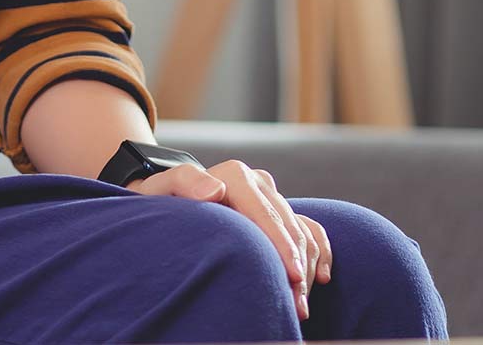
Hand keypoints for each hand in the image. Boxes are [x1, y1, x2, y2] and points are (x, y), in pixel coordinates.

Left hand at [125, 158, 332, 321]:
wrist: (168, 197)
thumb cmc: (161, 199)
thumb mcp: (161, 188)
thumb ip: (184, 182)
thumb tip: (215, 190)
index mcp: (235, 176)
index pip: (265, 213)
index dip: (281, 244)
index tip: (290, 275)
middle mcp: (259, 183)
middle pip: (289, 226)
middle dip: (296, 266)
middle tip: (298, 305)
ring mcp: (272, 197)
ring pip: (302, 231)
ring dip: (306, 268)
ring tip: (300, 305)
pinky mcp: (279, 211)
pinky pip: (311, 228)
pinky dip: (320, 252)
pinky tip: (321, 278)